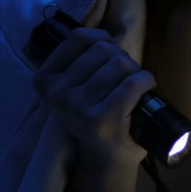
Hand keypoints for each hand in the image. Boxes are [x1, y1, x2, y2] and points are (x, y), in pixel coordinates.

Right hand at [32, 27, 155, 165]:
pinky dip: (146, 81)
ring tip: (132, 86)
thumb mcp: (72, 88)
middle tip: (124, 77)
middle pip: (103, 50)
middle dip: (121, 58)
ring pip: (120, 64)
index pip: (78, 38)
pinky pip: (132, 83)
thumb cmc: (92, 117)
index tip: (108, 53)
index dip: (101, 39)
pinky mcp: (102, 118)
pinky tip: (146, 89)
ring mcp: (78, 106)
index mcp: (44, 81)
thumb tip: (99, 33)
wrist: (105, 159)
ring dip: (134, 71)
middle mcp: (57, 93)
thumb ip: (75, 61)